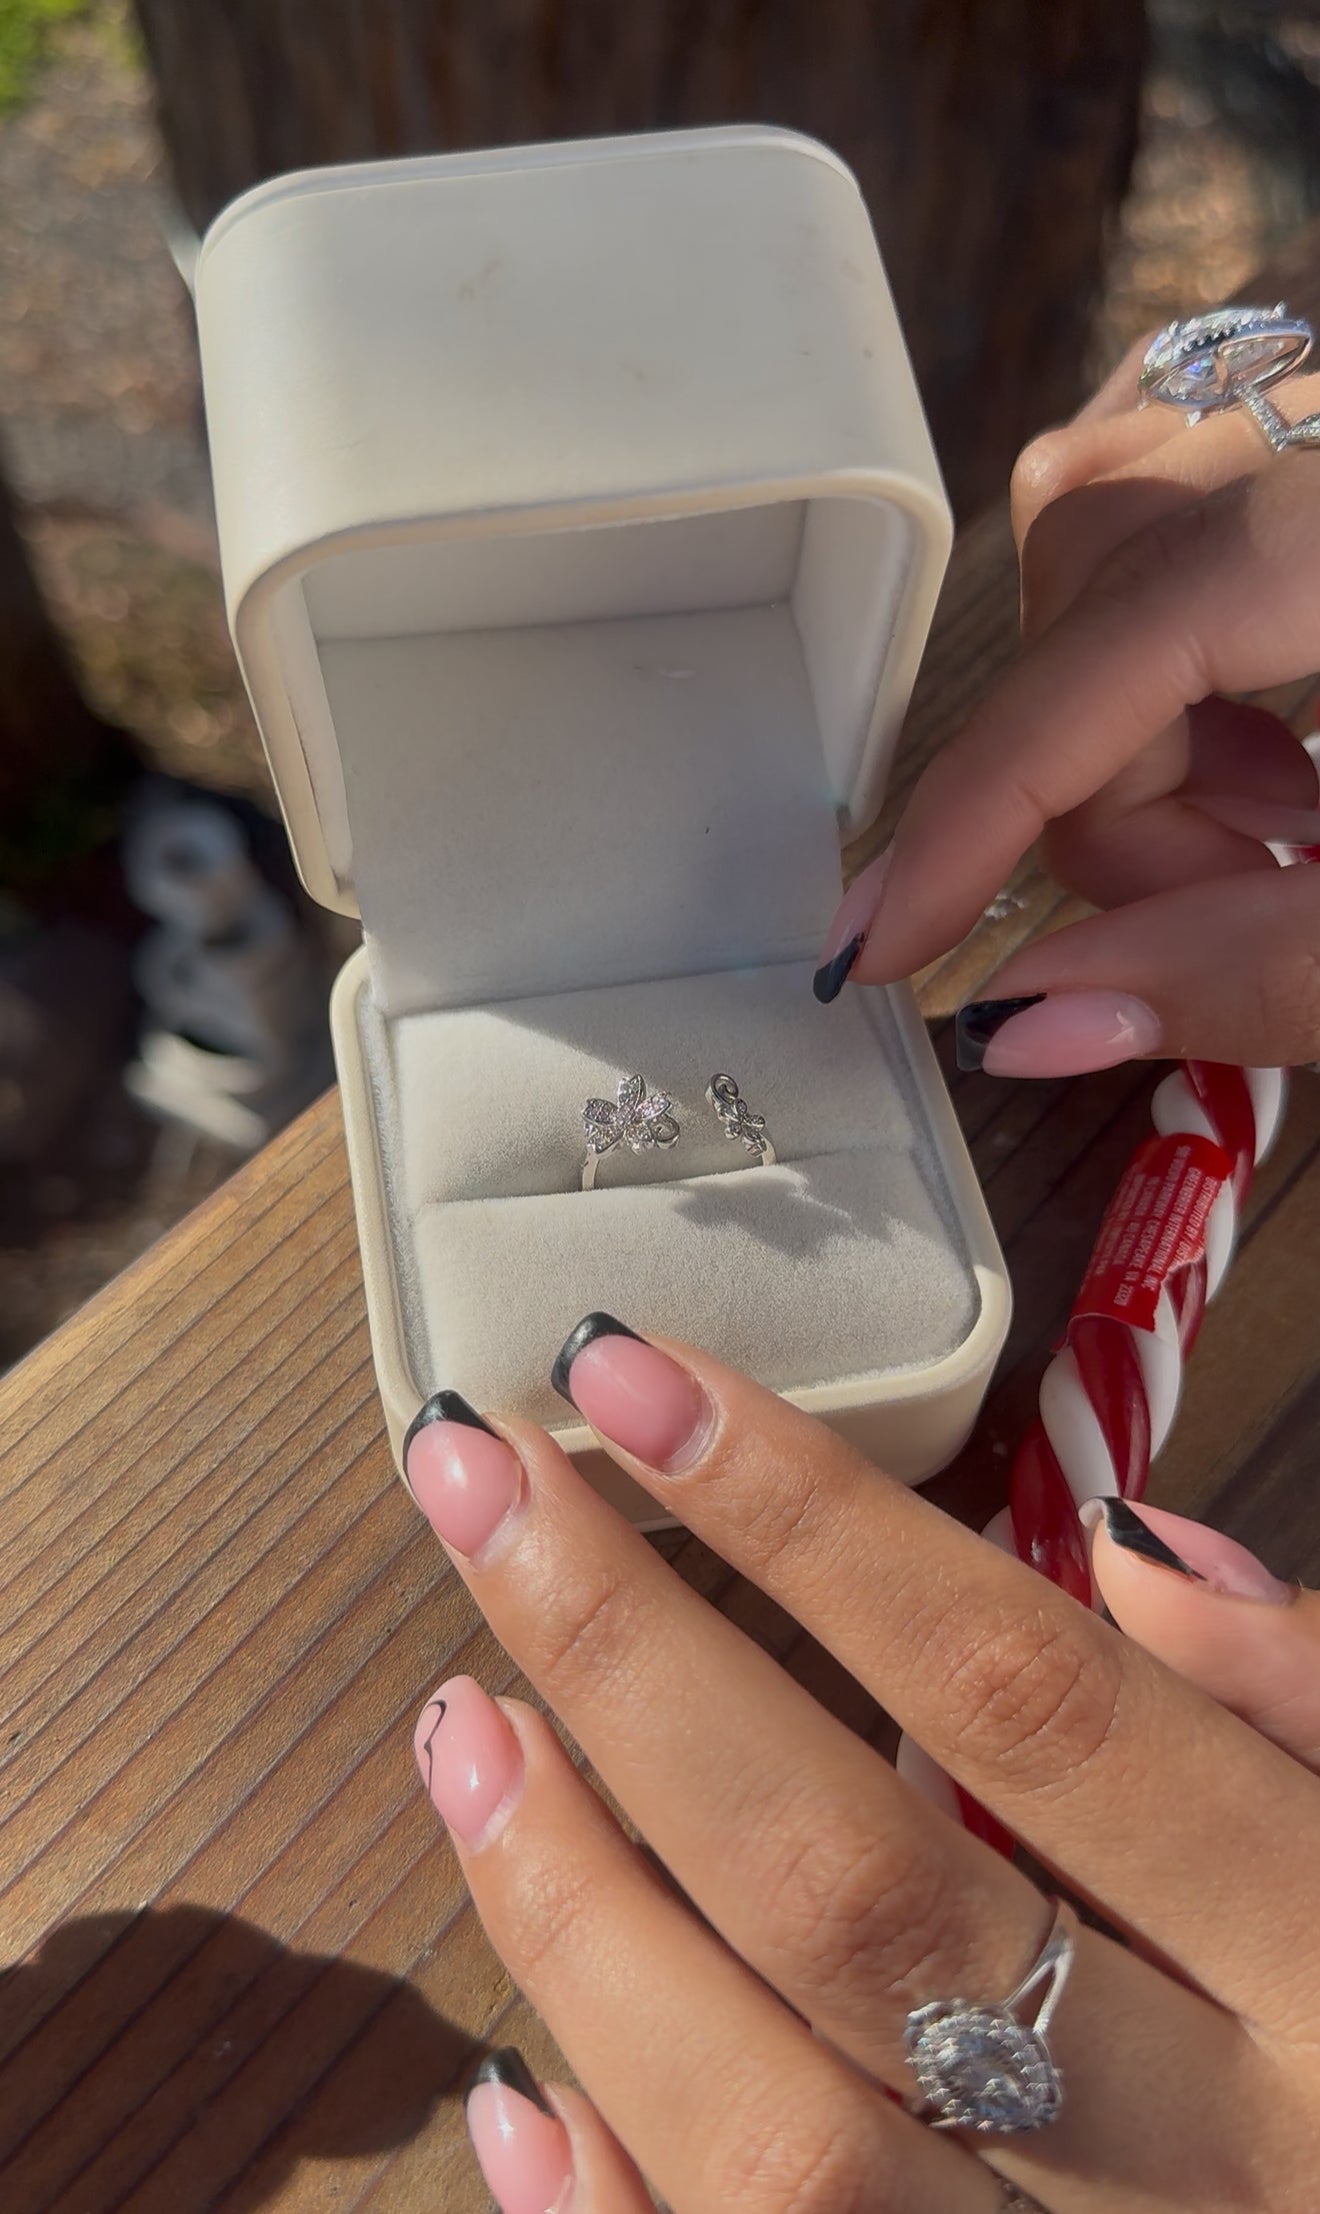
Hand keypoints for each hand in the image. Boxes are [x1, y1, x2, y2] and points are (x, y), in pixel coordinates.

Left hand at [404, 1322, 1319, 2210]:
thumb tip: (1135, 1556)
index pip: (1030, 1703)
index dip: (814, 1523)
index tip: (637, 1375)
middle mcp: (1208, 2166)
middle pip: (856, 1901)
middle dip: (632, 1668)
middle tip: (478, 1485)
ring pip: (774, 2139)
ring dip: (577, 1919)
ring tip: (462, 1726)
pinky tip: (517, 2084)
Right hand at [813, 337, 1319, 1073]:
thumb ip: (1263, 969)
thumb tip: (1029, 1021)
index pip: (1085, 677)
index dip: (971, 834)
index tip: (876, 953)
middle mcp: (1305, 415)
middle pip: (1087, 622)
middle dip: (1127, 806)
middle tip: (1248, 892)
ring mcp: (1300, 385)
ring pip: (1116, 564)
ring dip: (1160, 735)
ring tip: (1289, 822)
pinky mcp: (1301, 398)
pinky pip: (1178, 502)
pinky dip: (1193, 652)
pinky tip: (1290, 734)